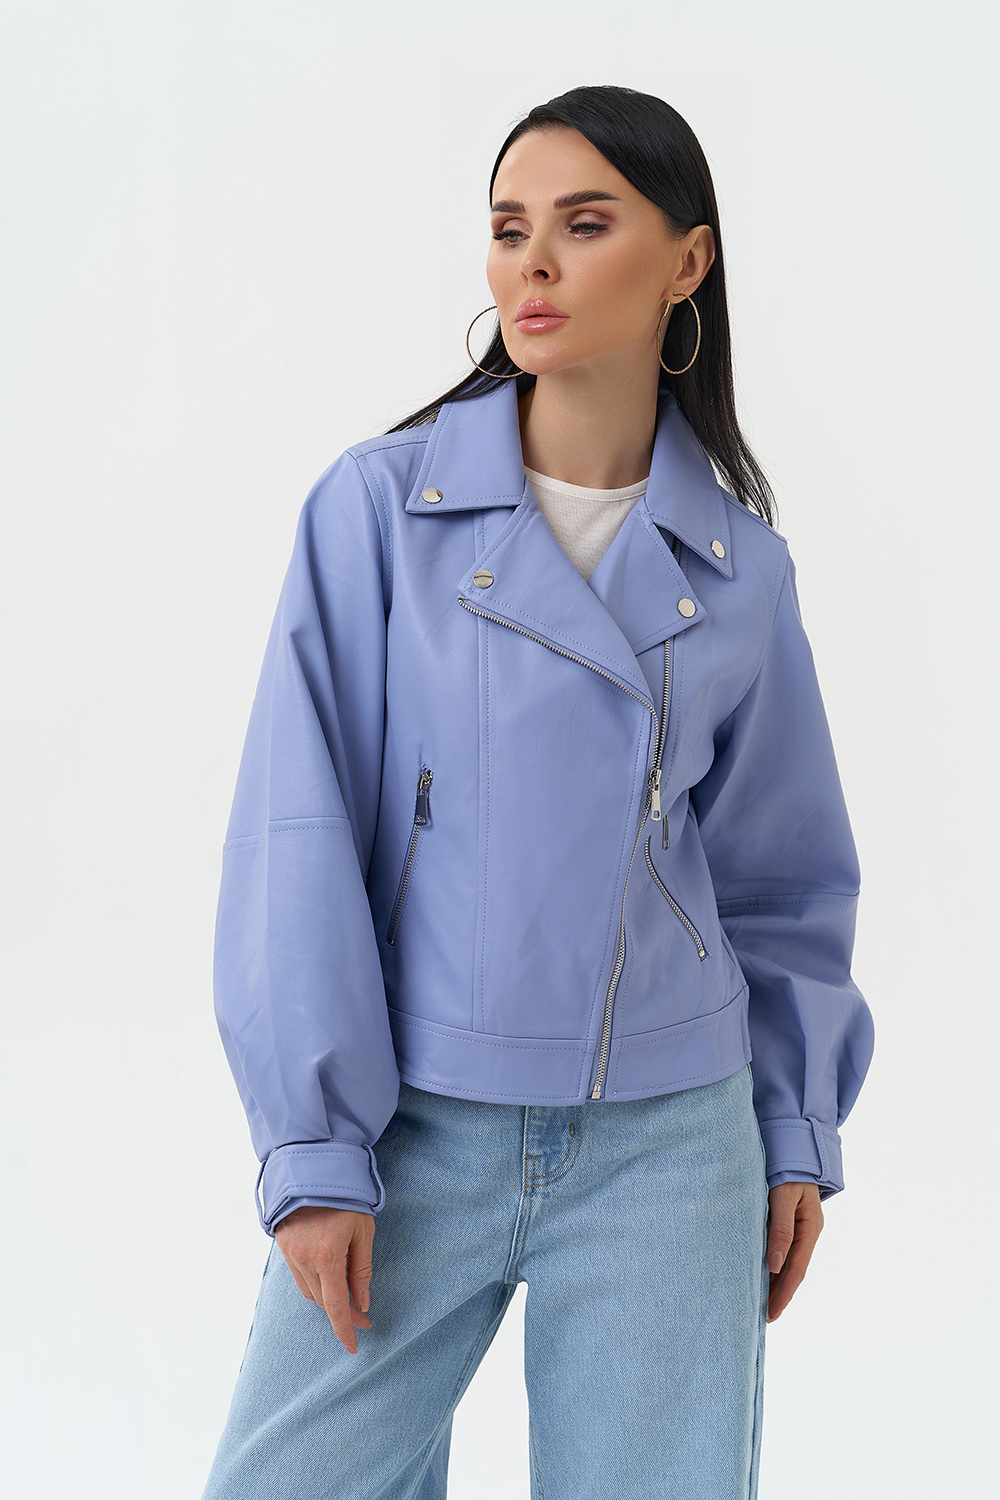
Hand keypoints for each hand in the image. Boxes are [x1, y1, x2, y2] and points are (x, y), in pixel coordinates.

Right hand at [273, 1205, 374, 1352]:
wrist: (313, 1167)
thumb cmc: (345, 1196)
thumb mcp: (363, 1231)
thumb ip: (361, 1269)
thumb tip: (362, 1302)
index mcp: (327, 1257)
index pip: (335, 1306)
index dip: (344, 1329)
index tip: (353, 1346)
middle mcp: (304, 1259)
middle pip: (322, 1301)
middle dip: (342, 1314)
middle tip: (361, 1317)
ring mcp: (290, 1253)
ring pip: (309, 1291)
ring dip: (326, 1300)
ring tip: (346, 1300)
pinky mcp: (282, 1245)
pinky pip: (298, 1275)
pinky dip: (313, 1284)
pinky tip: (327, 1281)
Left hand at [765, 1181, 823, 1321]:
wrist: (790, 1144)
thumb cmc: (787, 1168)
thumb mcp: (784, 1197)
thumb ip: (780, 1229)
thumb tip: (776, 1265)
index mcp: (811, 1228)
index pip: (797, 1269)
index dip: (784, 1294)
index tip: (771, 1314)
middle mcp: (807, 1231)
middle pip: (793, 1270)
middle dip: (780, 1294)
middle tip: (763, 1317)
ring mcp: (799, 1227)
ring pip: (787, 1262)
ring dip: (776, 1282)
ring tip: (760, 1303)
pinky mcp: (788, 1221)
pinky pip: (781, 1249)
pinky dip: (772, 1265)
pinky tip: (762, 1273)